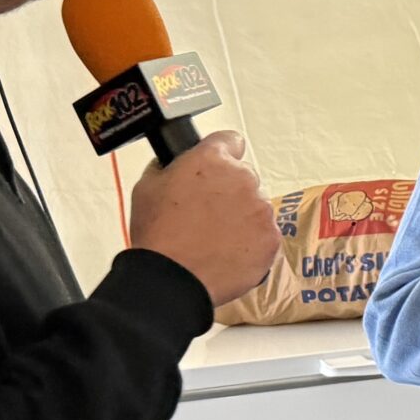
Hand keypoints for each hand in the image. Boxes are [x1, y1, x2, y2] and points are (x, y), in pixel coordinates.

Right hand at [128, 131, 280, 304]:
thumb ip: (169, 168)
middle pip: (244, 178)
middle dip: (230, 192)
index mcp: (212, 160)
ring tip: (215, 239)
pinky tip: (228, 253)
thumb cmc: (158, 235)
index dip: (223, 154)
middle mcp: (243, 178)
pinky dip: (252, 244)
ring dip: (242, 218)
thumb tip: (175, 165)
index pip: (231, 141)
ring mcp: (261, 209)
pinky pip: (265, 236)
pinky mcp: (271, 238)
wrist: (172, 278)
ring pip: (256, 207)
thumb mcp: (147, 187)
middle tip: (208, 215)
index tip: (218, 168)